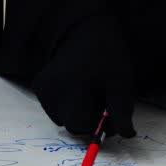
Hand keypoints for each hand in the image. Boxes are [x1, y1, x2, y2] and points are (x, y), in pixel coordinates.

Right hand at [33, 17, 136, 137]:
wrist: (86, 31)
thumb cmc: (107, 56)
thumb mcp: (121, 83)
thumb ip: (121, 111)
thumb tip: (126, 134)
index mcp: (71, 88)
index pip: (80, 125)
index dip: (97, 123)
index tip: (107, 110)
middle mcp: (51, 89)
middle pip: (70, 124)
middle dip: (87, 118)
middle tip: (100, 100)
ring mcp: (42, 88)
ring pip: (61, 118)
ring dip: (76, 112)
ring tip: (87, 91)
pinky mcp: (38, 86)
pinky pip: (53, 108)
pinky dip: (65, 104)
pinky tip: (74, 87)